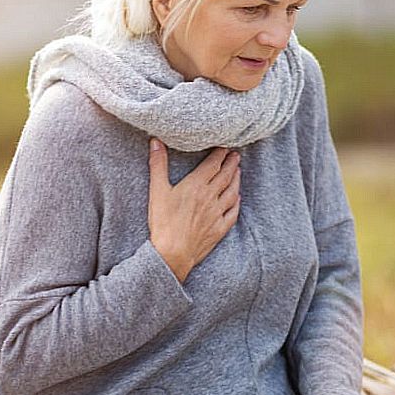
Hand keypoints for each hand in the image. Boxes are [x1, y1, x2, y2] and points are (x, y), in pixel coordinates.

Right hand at [148, 138, 240, 282]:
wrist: (172, 253)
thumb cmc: (163, 223)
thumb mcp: (157, 191)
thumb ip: (158, 164)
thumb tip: (156, 141)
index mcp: (197, 185)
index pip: (213, 164)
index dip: (220, 154)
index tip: (224, 147)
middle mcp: (211, 197)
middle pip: (226, 175)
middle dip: (231, 163)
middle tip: (235, 155)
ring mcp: (217, 213)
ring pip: (232, 192)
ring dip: (236, 180)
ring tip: (238, 171)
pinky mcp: (219, 229)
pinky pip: (233, 213)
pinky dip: (237, 203)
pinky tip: (237, 198)